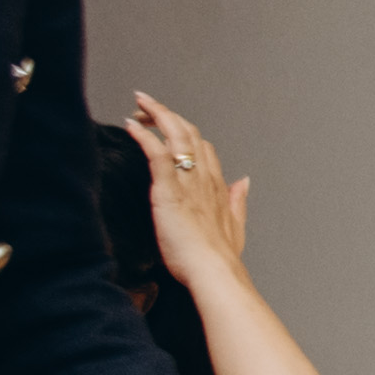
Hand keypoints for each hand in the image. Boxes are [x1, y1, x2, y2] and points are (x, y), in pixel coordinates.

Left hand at [123, 93, 253, 278]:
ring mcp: (188, 182)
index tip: (170, 126)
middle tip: (148, 106)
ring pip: (176, 135)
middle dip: (168, 115)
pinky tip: (131, 124)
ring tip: (140, 103)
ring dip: (157, 114)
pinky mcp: (169, 190)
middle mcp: (204, 178)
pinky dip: (144, 136)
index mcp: (216, 186)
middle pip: (189, 133)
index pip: (204, 147)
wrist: (214, 271)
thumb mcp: (234, 226)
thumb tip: (244, 181)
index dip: (187, 132)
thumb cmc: (218, 257)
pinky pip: (157, 153)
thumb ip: (237, 200)